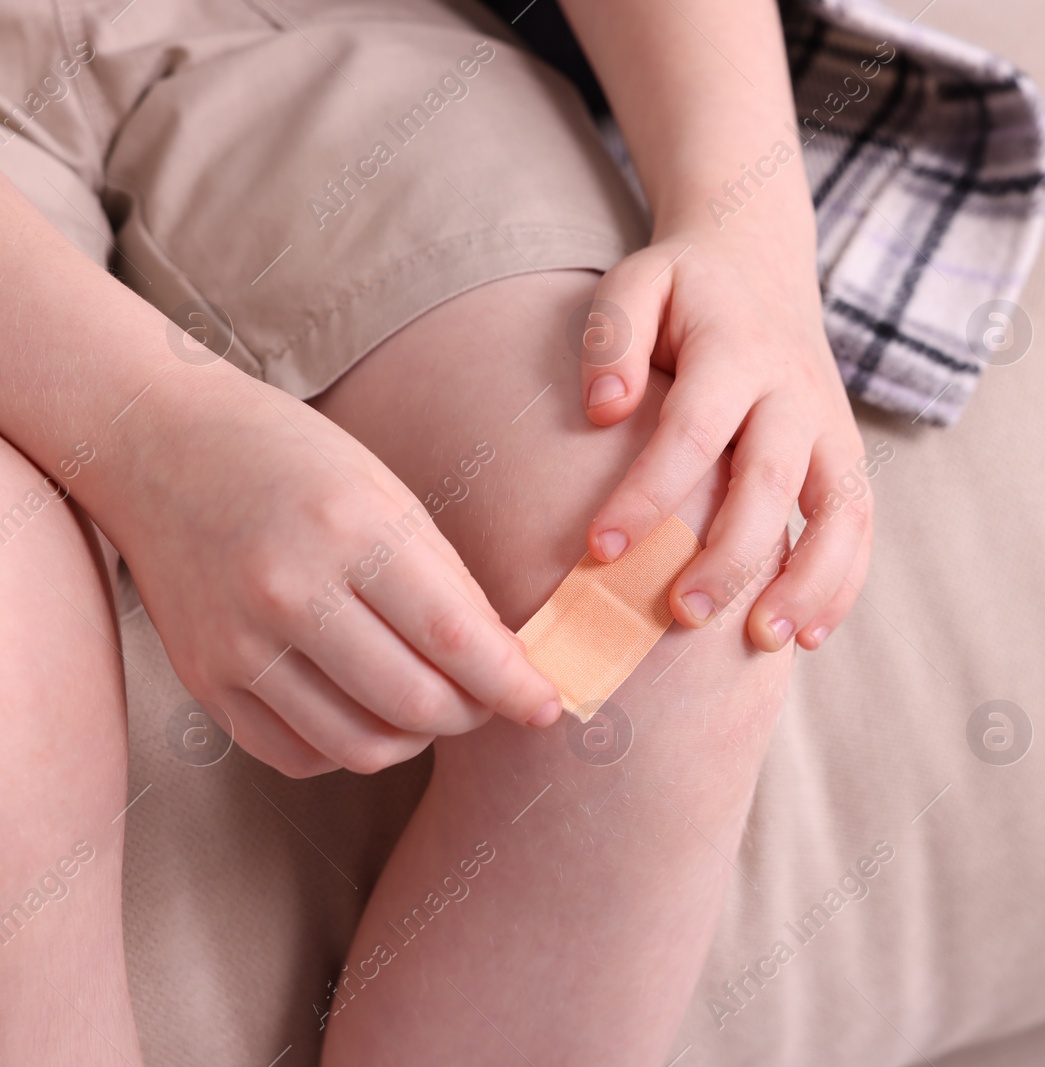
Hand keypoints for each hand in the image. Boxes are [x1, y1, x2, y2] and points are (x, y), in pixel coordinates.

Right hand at [104, 370, 561, 776]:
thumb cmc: (294, 460)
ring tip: (429, 700)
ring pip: (361, 745)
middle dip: (473, 714)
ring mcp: (237, 645)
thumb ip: (446, 582)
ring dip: (416, 737)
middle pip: (414, 704)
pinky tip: (364, 706)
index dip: (514, 685)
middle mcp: (287, 593)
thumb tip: (506, 665)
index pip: (455, 638)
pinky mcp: (204, 681)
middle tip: (488, 697)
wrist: (156, 445)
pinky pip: (300, 755)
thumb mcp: (387, 495)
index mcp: (349, 531)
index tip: (548, 705)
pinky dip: (349, 745)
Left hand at [578, 216, 872, 652]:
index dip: (649, 494)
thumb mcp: (638, 281)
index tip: (599, 550)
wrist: (761, 258)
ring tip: (763, 642)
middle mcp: (793, 391)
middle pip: (770, 482)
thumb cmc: (684, 287)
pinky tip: (806, 636)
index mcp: (735, 349)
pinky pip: (860, 524)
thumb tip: (604, 410)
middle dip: (729, 555)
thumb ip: (615, 337)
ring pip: (838, 511)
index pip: (693, 431)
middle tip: (681, 616)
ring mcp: (830, 423)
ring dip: (807, 582)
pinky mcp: (846, 452)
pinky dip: (843, 583)